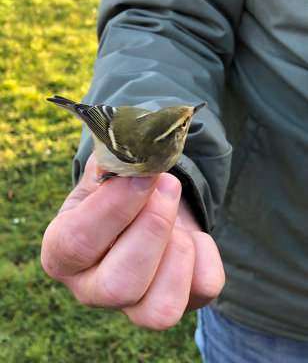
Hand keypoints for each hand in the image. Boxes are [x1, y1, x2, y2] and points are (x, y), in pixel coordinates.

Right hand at [41, 154, 224, 329]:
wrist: (141, 209)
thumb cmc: (117, 193)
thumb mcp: (105, 175)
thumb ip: (111, 166)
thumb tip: (128, 161)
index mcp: (62, 253)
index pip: (77, 243)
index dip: (115, 208)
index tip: (144, 176)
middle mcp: (92, 289)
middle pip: (120, 285)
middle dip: (153, 228)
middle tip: (167, 186)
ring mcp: (135, 305)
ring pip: (161, 310)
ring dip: (179, 248)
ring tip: (176, 217)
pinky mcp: (176, 303)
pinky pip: (204, 287)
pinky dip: (207, 252)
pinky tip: (191, 235)